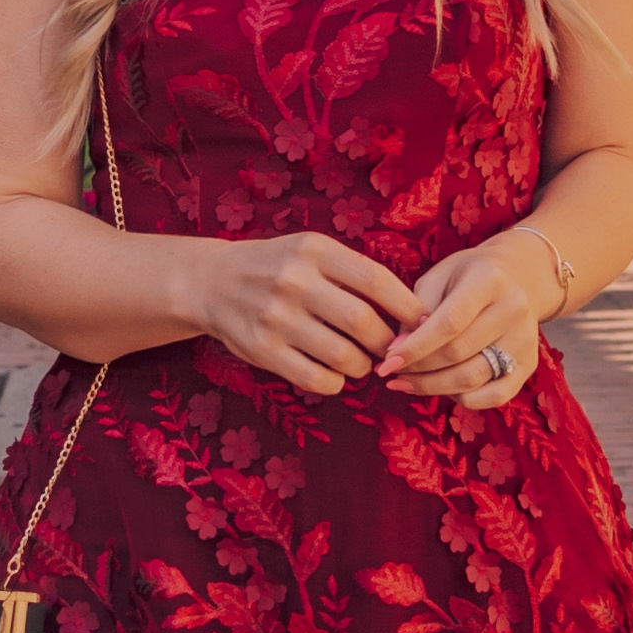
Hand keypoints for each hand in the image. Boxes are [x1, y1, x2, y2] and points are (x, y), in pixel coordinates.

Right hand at [197, 227, 429, 394]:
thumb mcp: (310, 250)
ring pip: (343, 356)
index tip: (422, 322)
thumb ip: (353, 271)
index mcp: (314, 250)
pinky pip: (316, 379)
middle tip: (392, 348)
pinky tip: (334, 373)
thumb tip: (410, 310)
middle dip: (388, 342)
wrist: (210, 282)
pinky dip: (336, 382)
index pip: (376, 280)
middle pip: (363, 322)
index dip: (407, 306)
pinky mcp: (262, 350)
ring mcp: (276, 317)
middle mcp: (294, 280)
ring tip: (362, 361)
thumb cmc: (276, 266)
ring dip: (363, 365)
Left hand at [378, 240, 547, 407]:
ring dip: (433, 387)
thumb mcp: (439, 276)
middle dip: (418, 368)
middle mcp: (513, 310)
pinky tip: (442, 390)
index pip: (449, 323)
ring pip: (473, 378)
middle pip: (458, 353)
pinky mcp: (530, 364)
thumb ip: (416, 310)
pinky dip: (464, 400)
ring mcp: (525, 340)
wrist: (519, 275)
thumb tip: (397, 351)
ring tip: (406, 383)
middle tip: (391, 372)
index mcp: (489, 281)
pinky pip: (496, 396)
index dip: (415, 347)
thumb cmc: (468, 275)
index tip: (386, 361)